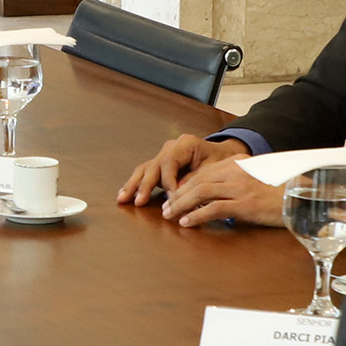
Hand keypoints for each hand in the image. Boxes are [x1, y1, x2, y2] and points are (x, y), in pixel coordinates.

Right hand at [117, 132, 239, 206]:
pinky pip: (144, 174)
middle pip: (153, 166)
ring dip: (133, 185)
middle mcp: (170, 147)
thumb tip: (179, 196)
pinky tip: (124, 195)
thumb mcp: (213, 169)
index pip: (169, 163)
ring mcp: (163, 155)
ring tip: (122, 199)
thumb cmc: (219, 161)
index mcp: (185, 144)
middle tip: (139, 201)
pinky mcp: (159, 166)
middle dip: (144, 185)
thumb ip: (195, 181)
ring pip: (144, 169)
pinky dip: (134, 184)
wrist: (222, 155)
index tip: (172, 197)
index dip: (169, 181)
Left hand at [162, 155, 283, 228]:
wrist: (301, 198)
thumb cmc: (279, 192)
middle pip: (197, 181)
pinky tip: (186, 222)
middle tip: (166, 208)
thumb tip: (214, 198)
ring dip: (181, 205)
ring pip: (201, 192)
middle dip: (178, 195)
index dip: (184, 185)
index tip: (173, 196)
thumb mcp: (254, 180)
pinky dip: (197, 215)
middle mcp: (236, 172)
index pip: (203, 172)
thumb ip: (235, 183)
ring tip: (170, 215)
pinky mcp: (245, 204)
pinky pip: (214, 208)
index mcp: (237, 163)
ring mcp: (240, 187)